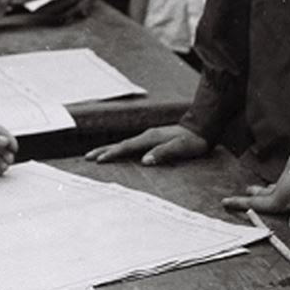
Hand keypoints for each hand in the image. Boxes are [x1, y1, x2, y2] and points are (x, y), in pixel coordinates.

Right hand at [84, 125, 208, 165]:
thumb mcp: (181, 148)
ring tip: (96, 155)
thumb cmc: (193, 140)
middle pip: (121, 144)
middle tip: (88, 157)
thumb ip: (163, 153)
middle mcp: (146, 135)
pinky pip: (131, 145)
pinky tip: (117, 153)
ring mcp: (148, 136)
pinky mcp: (151, 139)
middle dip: (104, 150)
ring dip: (109, 149)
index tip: (99, 160)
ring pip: (124, 144)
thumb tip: (145, 161)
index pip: (127, 147)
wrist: (202, 127)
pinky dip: (120, 149)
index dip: (113, 153)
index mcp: (150, 138)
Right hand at [220, 141, 289, 231]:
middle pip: (260, 196)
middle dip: (248, 198)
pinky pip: (280, 184)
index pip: (254, 203)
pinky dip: (274, 187)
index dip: (239, 204)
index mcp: (278, 197)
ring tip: (252, 190)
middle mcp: (279, 190)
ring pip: (269, 189)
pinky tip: (280, 186)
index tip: (223, 202)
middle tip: (235, 199)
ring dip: (260, 191)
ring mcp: (286, 182)